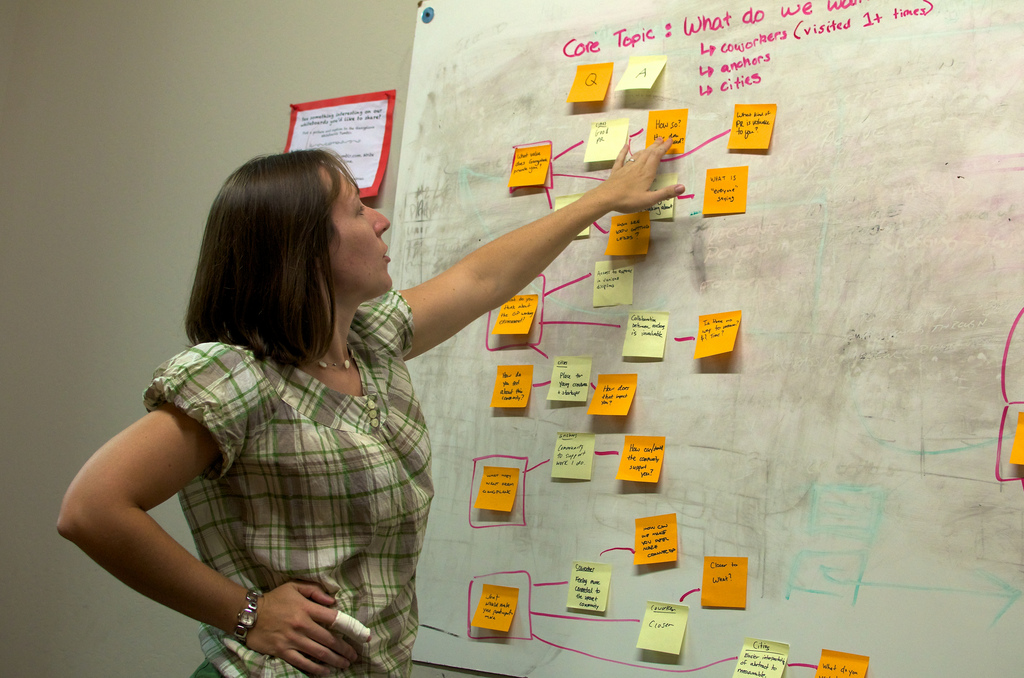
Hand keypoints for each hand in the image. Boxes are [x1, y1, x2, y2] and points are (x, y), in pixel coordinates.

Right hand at [245, 581, 359, 675]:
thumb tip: (333, 600)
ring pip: (319, 653)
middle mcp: (302, 625)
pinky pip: (303, 662)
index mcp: (306, 608)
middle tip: (354, 656)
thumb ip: (314, 591)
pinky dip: (316, 668)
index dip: (350, 628)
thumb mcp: (294, 587)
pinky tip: (325, 671)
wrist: (248, 614)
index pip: (333, 618)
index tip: (361, 636)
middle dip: (345, 649)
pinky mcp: (282, 651)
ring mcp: (292, 640)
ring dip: (334, 660)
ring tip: (344, 664)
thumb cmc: (274, 599)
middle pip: (329, 640)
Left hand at [596, 137, 685, 213]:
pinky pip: (621, 159)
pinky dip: (624, 152)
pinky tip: (625, 146)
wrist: (606, 198)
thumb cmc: (628, 200)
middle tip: (662, 138)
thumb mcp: (649, 199)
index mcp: (646, 173)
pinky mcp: (616, 172)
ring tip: (651, 144)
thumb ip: (666, 193)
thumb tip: (683, 187)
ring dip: (645, 148)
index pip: (657, 156)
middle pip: (648, 153)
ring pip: (637, 155)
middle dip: (656, 145)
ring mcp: (626, 168)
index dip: (664, 147)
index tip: (670, 140)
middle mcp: (637, 167)